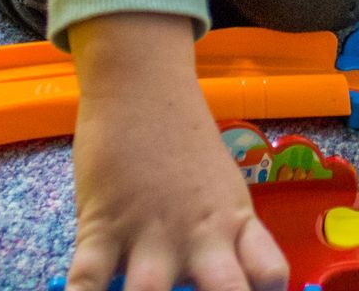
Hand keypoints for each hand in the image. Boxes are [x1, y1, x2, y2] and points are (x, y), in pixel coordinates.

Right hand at [65, 14, 287, 290]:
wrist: (142, 88)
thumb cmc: (182, 142)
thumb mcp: (219, 188)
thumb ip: (220, 235)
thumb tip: (216, 278)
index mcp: (235, 223)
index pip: (270, 273)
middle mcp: (201, 236)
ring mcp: (151, 234)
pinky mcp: (102, 227)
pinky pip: (87, 279)